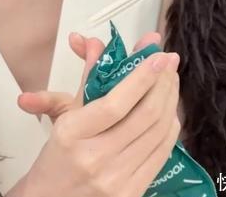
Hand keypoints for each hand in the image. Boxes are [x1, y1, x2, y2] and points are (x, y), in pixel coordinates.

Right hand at [19, 34, 180, 196]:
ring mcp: (117, 180)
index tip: (157, 55)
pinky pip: (161, 153)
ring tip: (170, 80)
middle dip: (162, 82)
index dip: (141, 77)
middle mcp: (96, 159)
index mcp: (73, 134)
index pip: (115, 103)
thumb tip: (95, 43)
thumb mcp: (63, 114)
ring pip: (158, 132)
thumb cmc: (55, 159)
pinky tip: (169, 109)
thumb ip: (85, 78)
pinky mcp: (133, 193)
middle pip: (144, 115)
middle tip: (169, 61)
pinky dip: (169, 127)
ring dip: (170, 100)